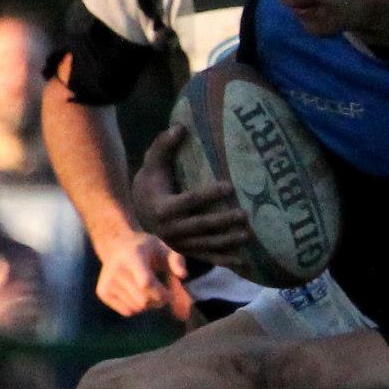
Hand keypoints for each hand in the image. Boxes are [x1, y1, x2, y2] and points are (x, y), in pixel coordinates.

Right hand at [93, 230, 188, 316]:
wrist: (116, 246)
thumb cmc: (145, 249)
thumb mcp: (163, 248)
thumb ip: (176, 261)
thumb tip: (183, 276)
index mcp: (133, 257)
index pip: (145, 282)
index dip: (159, 292)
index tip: (169, 293)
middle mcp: (117, 270)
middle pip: (145, 299)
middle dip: (160, 299)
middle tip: (163, 291)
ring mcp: (107, 282)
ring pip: (138, 307)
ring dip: (149, 304)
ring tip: (147, 290)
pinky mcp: (102, 292)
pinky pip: (127, 312)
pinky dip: (136, 307)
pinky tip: (134, 293)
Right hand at [132, 125, 253, 268]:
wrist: (140, 211)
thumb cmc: (152, 182)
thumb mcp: (153, 162)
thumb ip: (164, 145)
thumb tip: (180, 126)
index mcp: (163, 208)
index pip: (190, 200)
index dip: (210, 194)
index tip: (229, 185)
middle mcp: (170, 229)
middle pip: (201, 225)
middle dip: (223, 221)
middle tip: (245, 214)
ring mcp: (179, 243)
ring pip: (206, 244)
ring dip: (228, 241)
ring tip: (248, 234)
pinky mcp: (187, 252)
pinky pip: (207, 257)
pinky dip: (224, 261)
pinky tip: (243, 262)